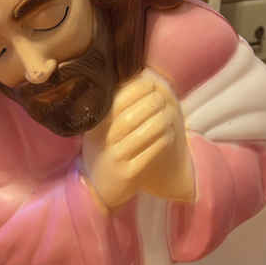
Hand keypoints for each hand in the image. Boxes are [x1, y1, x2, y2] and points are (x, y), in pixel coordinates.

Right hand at [82, 69, 193, 208]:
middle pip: (129, 116)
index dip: (135, 88)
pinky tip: (169, 134)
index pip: (115, 100)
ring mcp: (114, 158)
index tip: (150, 81)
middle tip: (162, 97)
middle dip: (150, 103)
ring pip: (141, 134)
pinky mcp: (128, 174)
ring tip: (170, 113)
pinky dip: (162, 140)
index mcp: (95, 125)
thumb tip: (139, 75)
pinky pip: (149, 153)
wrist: (97, 189)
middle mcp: (102, 141)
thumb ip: (113, 106)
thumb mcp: (100, 128)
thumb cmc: (104, 150)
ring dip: (160, 120)